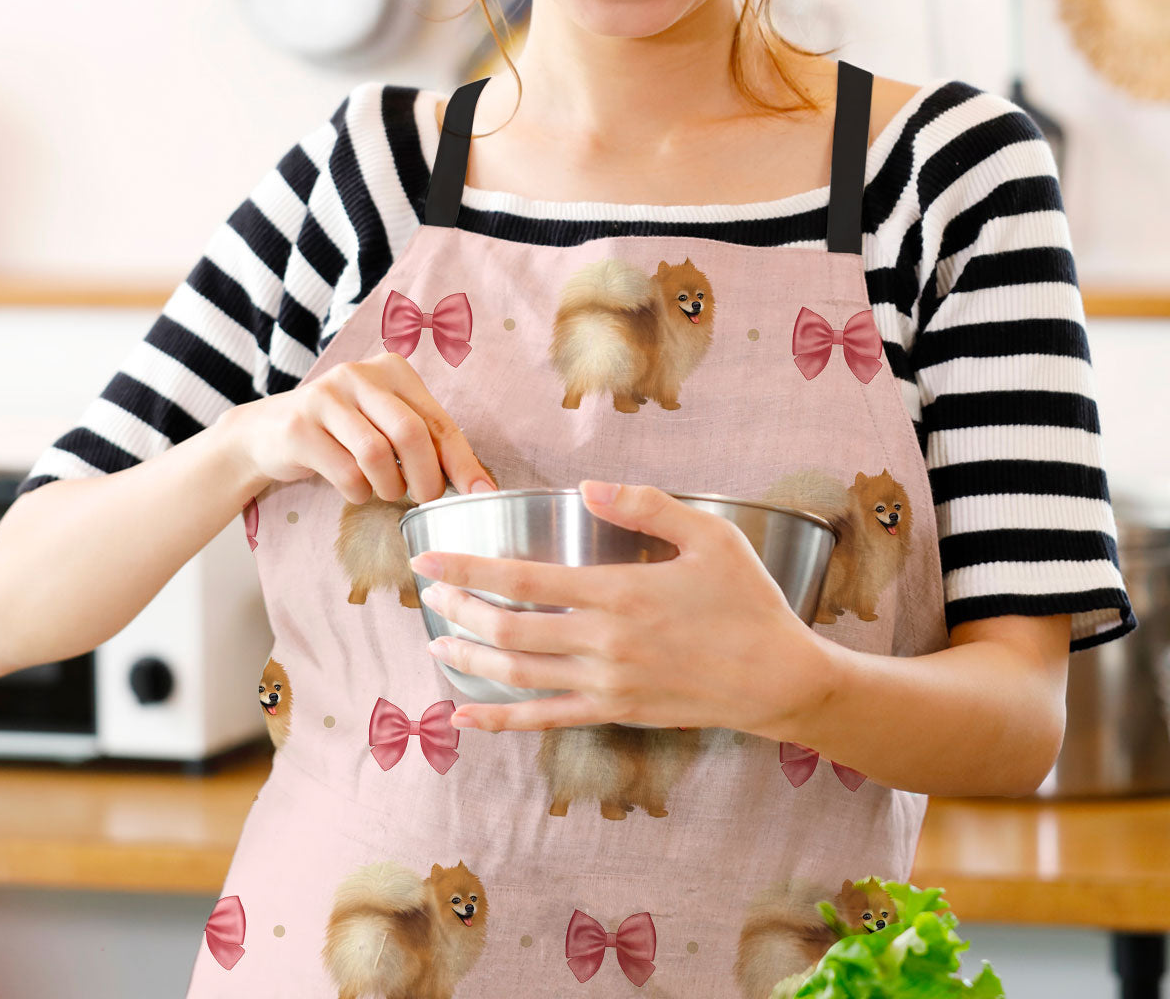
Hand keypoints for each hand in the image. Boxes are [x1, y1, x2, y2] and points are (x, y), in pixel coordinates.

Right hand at [216, 352, 496, 504]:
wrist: (267, 433)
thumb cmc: (342, 434)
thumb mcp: (385, 425)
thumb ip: (427, 442)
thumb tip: (480, 484)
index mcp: (392, 371)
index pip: (439, 421)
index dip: (463, 462)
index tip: (483, 494)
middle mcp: (359, 375)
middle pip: (411, 434)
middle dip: (426, 478)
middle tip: (425, 499)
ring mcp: (325, 397)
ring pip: (377, 455)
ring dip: (389, 488)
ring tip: (387, 492)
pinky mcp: (300, 427)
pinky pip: (346, 473)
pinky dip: (358, 493)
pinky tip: (356, 490)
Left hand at [409, 479, 823, 734]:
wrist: (779, 679)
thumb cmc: (748, 601)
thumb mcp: (710, 535)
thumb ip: (646, 506)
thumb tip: (587, 487)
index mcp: (620, 593)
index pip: (523, 579)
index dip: (468, 568)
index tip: (428, 558)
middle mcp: (604, 643)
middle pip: (508, 629)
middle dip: (459, 610)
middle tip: (428, 593)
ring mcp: (606, 685)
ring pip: (518, 675)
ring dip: (470, 659)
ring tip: (436, 643)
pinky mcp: (614, 713)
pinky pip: (544, 719)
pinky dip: (500, 720)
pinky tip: (466, 718)